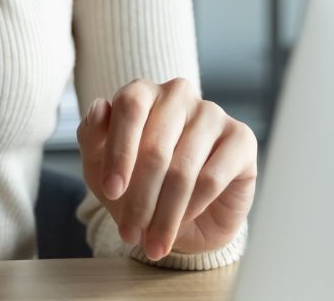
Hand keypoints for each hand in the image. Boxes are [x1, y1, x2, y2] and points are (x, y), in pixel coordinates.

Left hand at [77, 78, 257, 259]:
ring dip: (164, 214)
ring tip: (153, 242)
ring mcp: (212, 113)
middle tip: (130, 233)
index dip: (119, 152)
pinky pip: (213, 177)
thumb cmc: (138, 184)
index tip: (111, 191)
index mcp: (143, 92)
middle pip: (156, 146)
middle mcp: (179, 94)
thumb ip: (92, 138)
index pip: (130, 107)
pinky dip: (192, 207)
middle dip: (140, 199)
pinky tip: (182, 222)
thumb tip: (100, 107)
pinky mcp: (241, 138)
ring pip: (183, 169)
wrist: (184, 217)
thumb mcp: (102, 168)